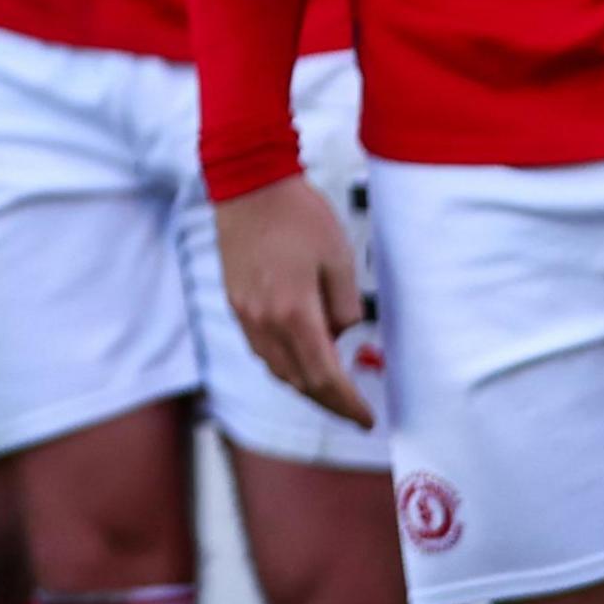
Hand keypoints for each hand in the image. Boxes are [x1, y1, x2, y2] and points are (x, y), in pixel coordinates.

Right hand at [216, 176, 375, 425]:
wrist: (249, 185)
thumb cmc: (298, 215)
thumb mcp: (340, 259)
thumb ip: (344, 306)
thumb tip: (341, 334)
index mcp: (294, 312)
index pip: (325, 377)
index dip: (348, 404)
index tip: (368, 419)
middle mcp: (263, 320)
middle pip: (298, 381)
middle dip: (329, 402)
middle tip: (354, 411)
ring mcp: (245, 313)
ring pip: (276, 368)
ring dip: (305, 385)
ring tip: (332, 388)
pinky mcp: (235, 301)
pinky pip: (260, 348)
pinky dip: (284, 364)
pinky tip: (301, 358)